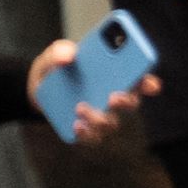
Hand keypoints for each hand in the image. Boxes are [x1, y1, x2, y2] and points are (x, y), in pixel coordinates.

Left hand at [27, 38, 152, 139]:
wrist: (38, 89)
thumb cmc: (56, 68)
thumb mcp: (54, 54)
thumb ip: (60, 50)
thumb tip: (68, 56)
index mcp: (116, 75)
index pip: (139, 80)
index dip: (148, 83)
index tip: (149, 83)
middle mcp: (114, 98)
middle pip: (130, 104)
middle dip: (126, 101)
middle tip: (113, 96)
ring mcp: (101, 115)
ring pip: (111, 123)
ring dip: (100, 118)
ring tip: (80, 107)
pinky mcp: (86, 129)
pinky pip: (92, 137)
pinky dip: (87, 134)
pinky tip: (76, 125)